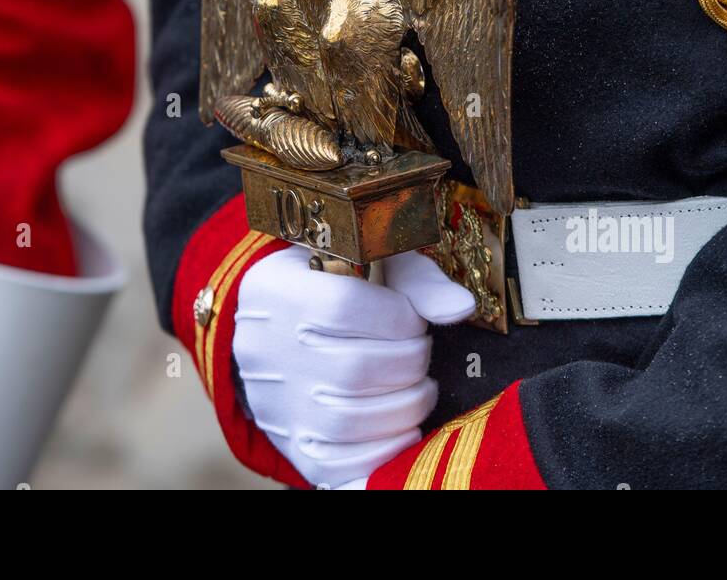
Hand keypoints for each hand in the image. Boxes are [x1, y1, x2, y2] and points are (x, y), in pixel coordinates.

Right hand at [233, 245, 474, 488]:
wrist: (279, 325)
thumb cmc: (337, 284)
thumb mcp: (370, 260)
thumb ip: (416, 279)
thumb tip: (461, 307)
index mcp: (279, 291)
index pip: (344, 306)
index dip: (398, 316)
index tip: (413, 320)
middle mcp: (264, 349)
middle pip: (353, 369)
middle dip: (410, 363)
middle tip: (421, 354)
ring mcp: (274, 403)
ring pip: (349, 421)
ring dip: (405, 407)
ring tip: (418, 388)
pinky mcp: (289, 444)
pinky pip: (337, 466)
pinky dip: (384, 451)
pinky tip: (404, 426)